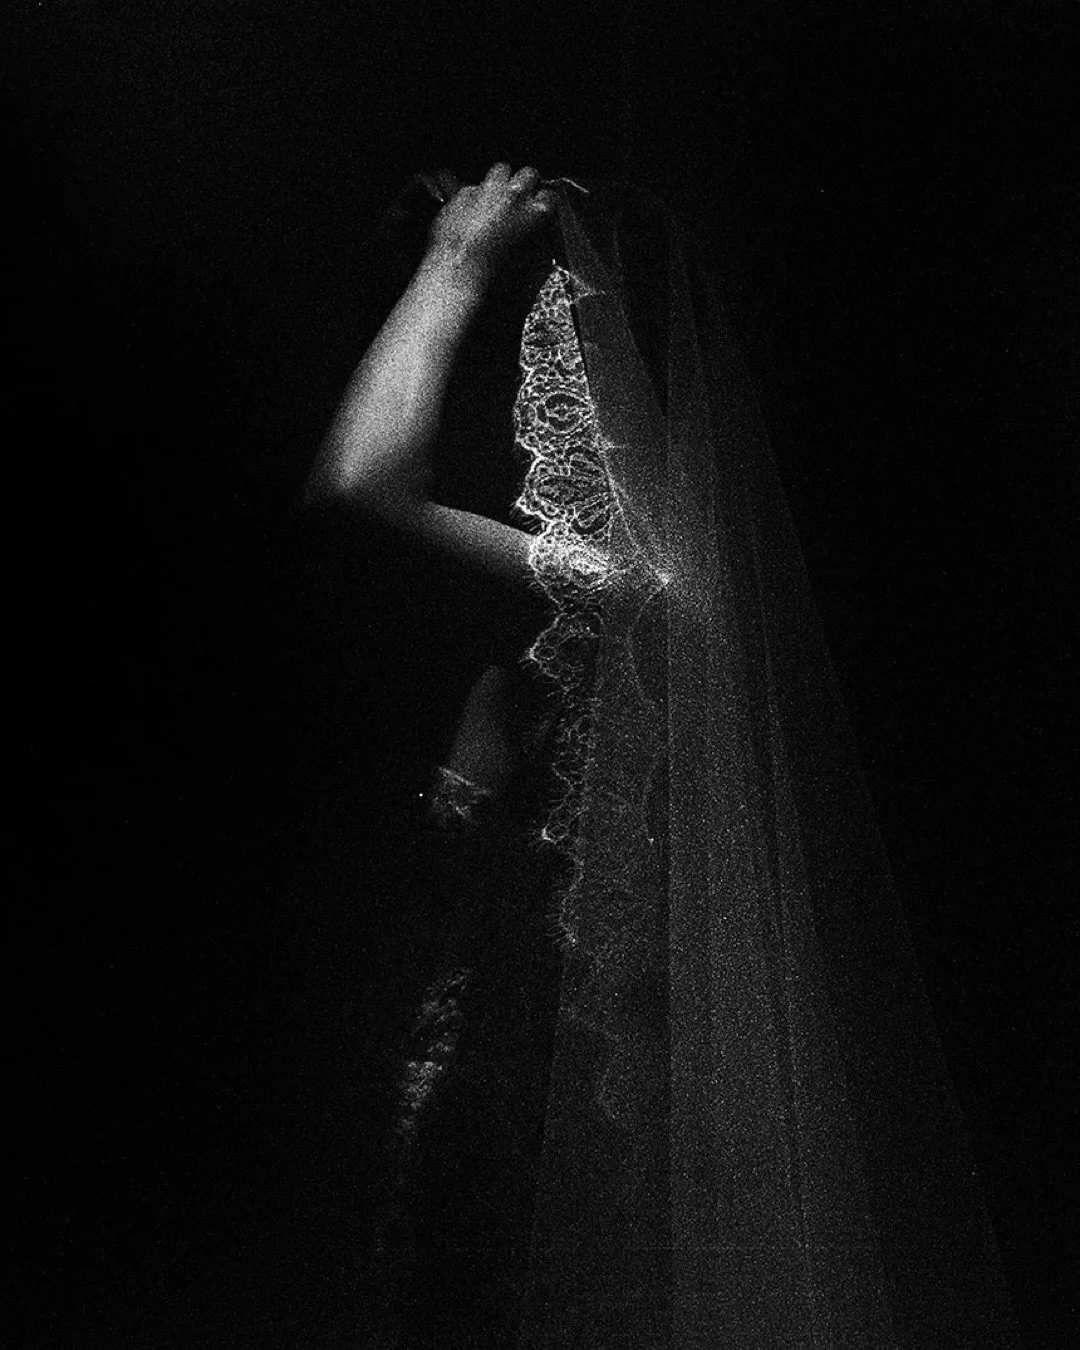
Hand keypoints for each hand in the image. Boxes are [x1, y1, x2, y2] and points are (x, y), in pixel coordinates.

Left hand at [424, 163, 555, 292]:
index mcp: (535, 213)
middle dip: (527, 184)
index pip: (551, 197)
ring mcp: (487, 190)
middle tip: (521, 199)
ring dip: (502, 181)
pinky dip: (475, 197)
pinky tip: (471, 213)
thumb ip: (537, 246)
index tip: (541, 212)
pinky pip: (473, 187)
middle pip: (529, 174)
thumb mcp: (527, 266)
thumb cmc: (495, 275)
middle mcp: (514, 195)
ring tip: (498, 197)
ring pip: (501, 169)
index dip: (545, 204)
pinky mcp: (463, 193)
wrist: (458, 271)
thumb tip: (540, 240)